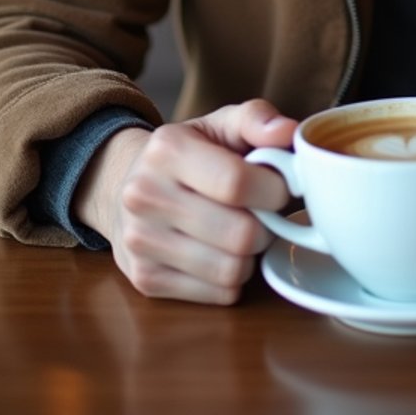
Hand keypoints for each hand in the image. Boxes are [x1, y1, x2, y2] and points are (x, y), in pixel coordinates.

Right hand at [73, 100, 296, 303]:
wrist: (127, 184)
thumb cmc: (190, 152)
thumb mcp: (222, 123)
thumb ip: (258, 120)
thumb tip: (289, 132)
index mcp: (167, 149)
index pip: (237, 183)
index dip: (275, 190)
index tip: (281, 187)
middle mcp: (145, 195)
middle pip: (239, 234)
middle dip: (266, 225)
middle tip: (263, 213)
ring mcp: (140, 241)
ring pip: (231, 270)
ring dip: (251, 255)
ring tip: (241, 231)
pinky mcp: (144, 279)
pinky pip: (218, 294)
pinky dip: (232, 278)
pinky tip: (222, 253)